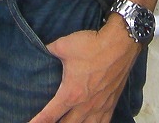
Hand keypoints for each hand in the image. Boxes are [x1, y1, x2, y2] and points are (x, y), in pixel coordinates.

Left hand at [26, 20, 140, 122]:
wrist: (121, 43)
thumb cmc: (93, 45)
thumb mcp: (63, 45)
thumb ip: (49, 50)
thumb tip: (42, 49)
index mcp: (71, 94)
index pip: (49, 115)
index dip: (37, 122)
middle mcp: (85, 106)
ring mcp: (100, 107)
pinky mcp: (111, 103)